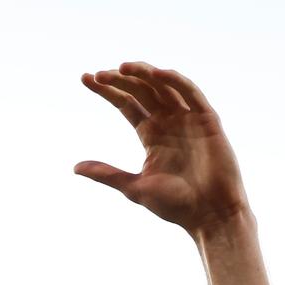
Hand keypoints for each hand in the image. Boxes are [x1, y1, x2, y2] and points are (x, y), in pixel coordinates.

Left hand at [75, 62, 248, 237]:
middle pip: (141, 91)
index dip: (107, 90)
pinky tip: (156, 74)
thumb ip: (106, 173)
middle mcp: (168, 122)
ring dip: (144, 74)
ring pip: (164, 86)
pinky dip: (175, 81)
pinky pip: (191, 93)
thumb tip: (75, 167)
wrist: (209, 216)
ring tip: (122, 67)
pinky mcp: (208, 120)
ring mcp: (188, 119)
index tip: (84, 78)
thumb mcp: (134, 187)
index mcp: (151, 134)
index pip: (126, 103)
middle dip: (120, 80)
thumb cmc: (175, 205)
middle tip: (97, 75)